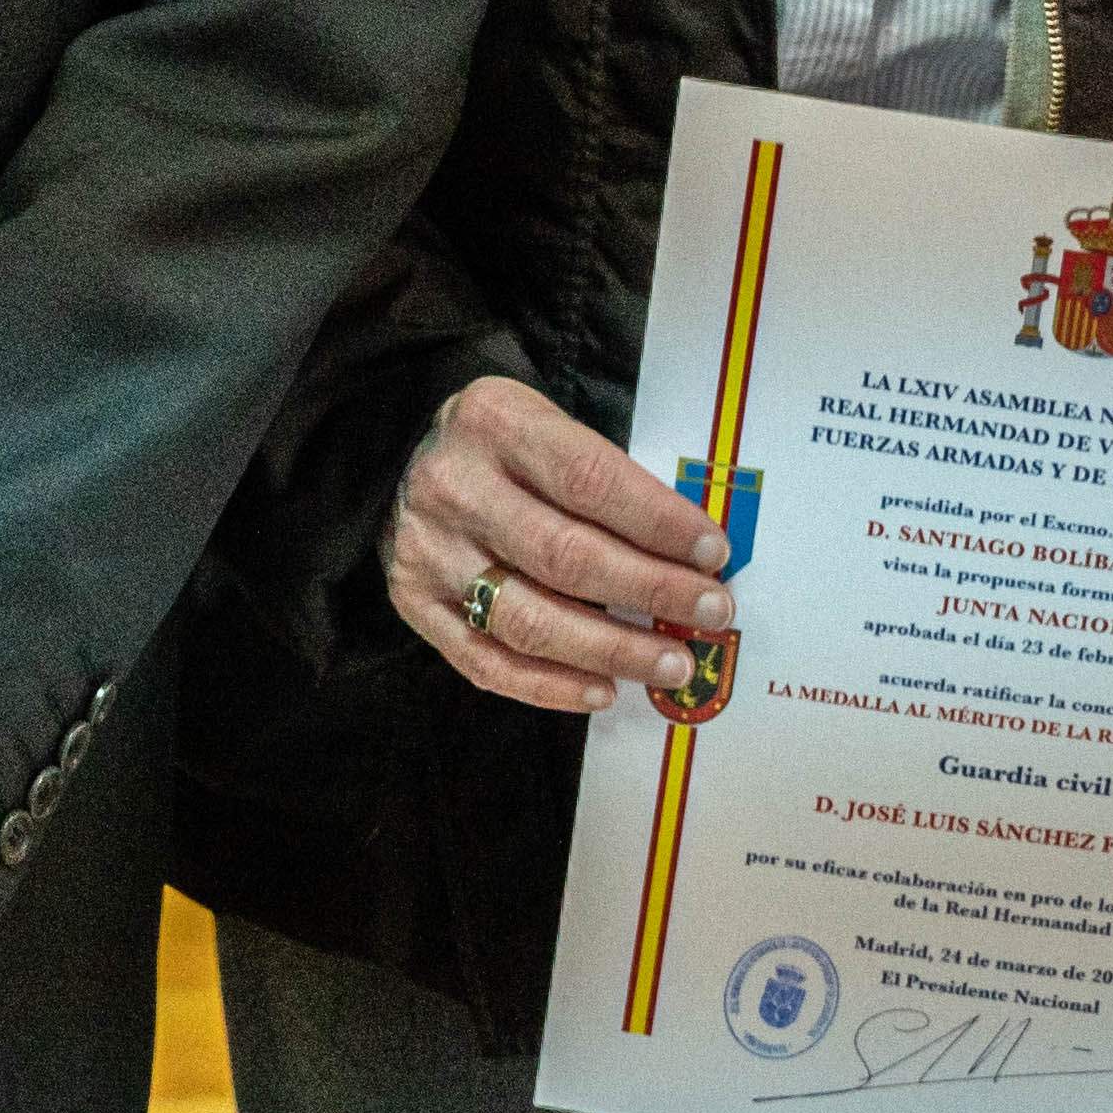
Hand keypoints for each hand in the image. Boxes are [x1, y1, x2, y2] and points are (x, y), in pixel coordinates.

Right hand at [383, 376, 732, 716]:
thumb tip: (693, 554)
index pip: (589, 479)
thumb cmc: (501, 445)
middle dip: (652, 590)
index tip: (714, 554)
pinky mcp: (413, 604)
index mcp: (495, 422)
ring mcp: (430, 552)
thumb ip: (605, 477)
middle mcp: (455, 487)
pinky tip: (605, 690)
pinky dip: (551, 687)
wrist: (397, 454)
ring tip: (672, 662)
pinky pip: (487, 663)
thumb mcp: (545, 423)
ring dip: (612, 649)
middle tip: (712, 611)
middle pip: (566, 555)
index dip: (658, 522)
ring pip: (529, 619)